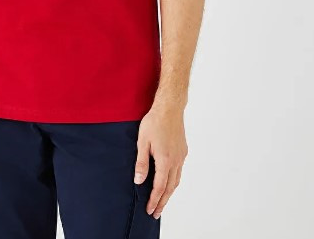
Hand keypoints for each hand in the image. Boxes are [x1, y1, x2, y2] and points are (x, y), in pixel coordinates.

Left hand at [133, 104, 187, 219]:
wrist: (169, 108)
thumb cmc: (154, 122)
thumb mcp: (142, 142)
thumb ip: (141, 163)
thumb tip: (138, 181)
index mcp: (165, 160)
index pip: (159, 187)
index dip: (154, 200)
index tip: (150, 210)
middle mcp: (175, 161)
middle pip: (170, 188)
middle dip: (162, 202)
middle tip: (156, 213)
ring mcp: (181, 156)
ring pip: (176, 181)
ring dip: (169, 193)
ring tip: (162, 201)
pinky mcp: (183, 151)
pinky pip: (179, 171)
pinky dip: (174, 181)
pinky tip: (169, 182)